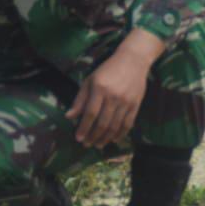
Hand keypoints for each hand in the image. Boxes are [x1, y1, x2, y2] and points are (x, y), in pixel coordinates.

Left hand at [65, 30, 164, 147]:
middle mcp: (113, 96)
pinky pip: (128, 123)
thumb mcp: (90, 80)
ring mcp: (126, 101)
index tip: (78, 138)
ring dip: (105, 138)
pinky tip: (114, 139)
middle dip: (93, 136)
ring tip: (98, 145)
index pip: (90, 113)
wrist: (133, 60)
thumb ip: (80, 99)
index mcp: (100, 89)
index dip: (83, 128)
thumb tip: (69, 116)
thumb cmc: (108, 69)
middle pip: (102, 123)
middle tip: (87, 145)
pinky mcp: (135, 104)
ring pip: (115, 126)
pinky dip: (121, 134)